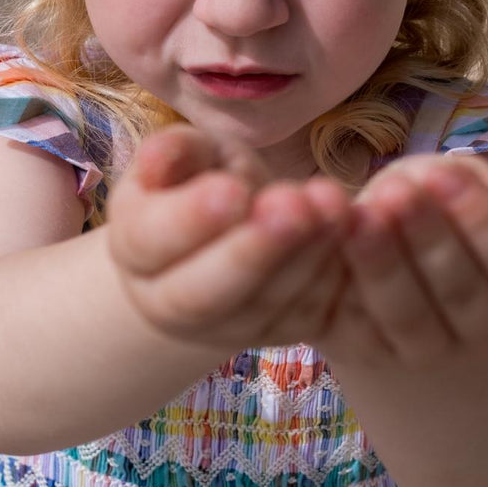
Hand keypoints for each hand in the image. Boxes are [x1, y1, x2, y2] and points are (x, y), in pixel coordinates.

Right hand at [107, 125, 352, 348]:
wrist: (236, 226)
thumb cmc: (204, 177)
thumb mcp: (188, 153)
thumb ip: (174, 152)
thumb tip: (158, 162)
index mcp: (134, 249)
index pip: (152, 242)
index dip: (191, 219)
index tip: (235, 188)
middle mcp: (166, 302)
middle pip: (203, 295)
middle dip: (253, 251)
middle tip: (294, 205)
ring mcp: (223, 328)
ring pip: (262, 307)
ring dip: (303, 256)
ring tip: (333, 204)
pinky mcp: (277, 334)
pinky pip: (304, 314)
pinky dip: (330, 273)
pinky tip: (353, 227)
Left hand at [326, 155, 487, 370]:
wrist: (383, 261)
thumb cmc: (430, 207)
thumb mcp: (454, 183)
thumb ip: (462, 179)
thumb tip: (455, 179)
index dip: (484, 219)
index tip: (444, 174)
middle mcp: (487, 329)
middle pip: (463, 292)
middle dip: (429, 237)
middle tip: (397, 191)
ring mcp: (430, 352)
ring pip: (410, 317)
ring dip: (385, 267)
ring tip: (361, 218)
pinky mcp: (370, 355)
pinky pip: (357, 330)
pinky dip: (344, 289)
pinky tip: (333, 248)